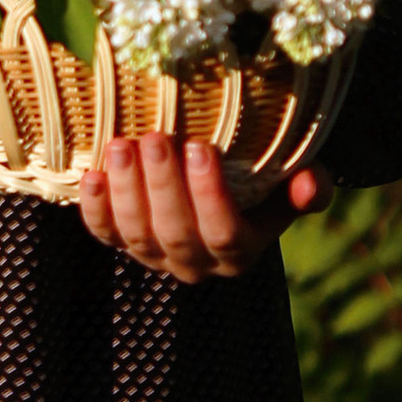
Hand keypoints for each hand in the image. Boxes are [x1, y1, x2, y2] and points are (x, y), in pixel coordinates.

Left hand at [77, 134, 335, 281]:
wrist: (218, 201)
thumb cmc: (257, 189)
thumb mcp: (286, 191)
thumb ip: (306, 189)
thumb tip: (310, 182)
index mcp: (239, 253)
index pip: (225, 232)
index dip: (210, 195)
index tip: (200, 147)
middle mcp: (195, 263)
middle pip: (176, 233)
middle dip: (163, 185)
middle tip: (156, 138)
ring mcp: (154, 256)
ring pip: (136, 234)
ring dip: (126, 189)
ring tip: (122, 145)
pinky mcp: (122, 243)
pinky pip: (104, 233)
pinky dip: (93, 207)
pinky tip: (91, 175)